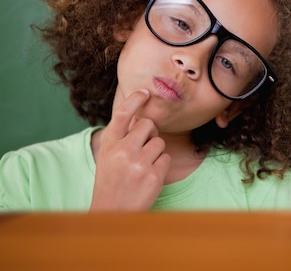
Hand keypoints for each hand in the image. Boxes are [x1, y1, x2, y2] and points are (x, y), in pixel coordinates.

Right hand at [90, 89, 170, 210]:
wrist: (112, 215)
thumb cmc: (112, 183)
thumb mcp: (109, 158)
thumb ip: (122, 138)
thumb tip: (139, 117)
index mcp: (109, 145)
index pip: (122, 114)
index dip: (134, 100)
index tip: (145, 92)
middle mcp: (123, 151)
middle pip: (148, 125)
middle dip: (150, 133)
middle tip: (142, 149)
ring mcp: (139, 164)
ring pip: (160, 142)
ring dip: (155, 152)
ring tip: (142, 168)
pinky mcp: (154, 176)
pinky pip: (166, 158)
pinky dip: (160, 167)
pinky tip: (148, 179)